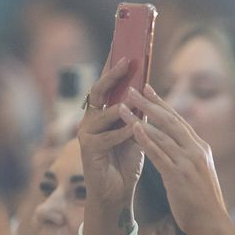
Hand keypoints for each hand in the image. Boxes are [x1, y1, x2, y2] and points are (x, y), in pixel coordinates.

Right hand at [77, 60, 144, 234]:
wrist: (117, 191)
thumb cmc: (126, 159)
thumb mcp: (136, 130)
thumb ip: (137, 111)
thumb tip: (148, 86)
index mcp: (102, 111)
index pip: (107, 83)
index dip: (112, 64)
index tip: (122, 43)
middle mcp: (90, 119)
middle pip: (99, 90)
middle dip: (113, 74)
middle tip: (127, 60)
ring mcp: (87, 134)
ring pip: (101, 112)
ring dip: (120, 107)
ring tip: (133, 99)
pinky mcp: (88, 150)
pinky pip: (106, 137)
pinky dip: (121, 133)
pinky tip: (132, 130)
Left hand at [120, 87, 234, 234]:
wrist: (210, 223)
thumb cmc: (202, 202)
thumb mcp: (198, 173)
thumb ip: (188, 157)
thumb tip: (177, 147)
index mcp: (200, 148)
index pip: (179, 120)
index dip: (163, 104)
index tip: (149, 90)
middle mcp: (195, 150)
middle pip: (170, 120)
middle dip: (151, 103)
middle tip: (134, 88)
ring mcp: (187, 162)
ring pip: (161, 133)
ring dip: (141, 118)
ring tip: (123, 106)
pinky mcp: (178, 175)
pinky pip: (158, 153)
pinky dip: (145, 139)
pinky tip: (133, 129)